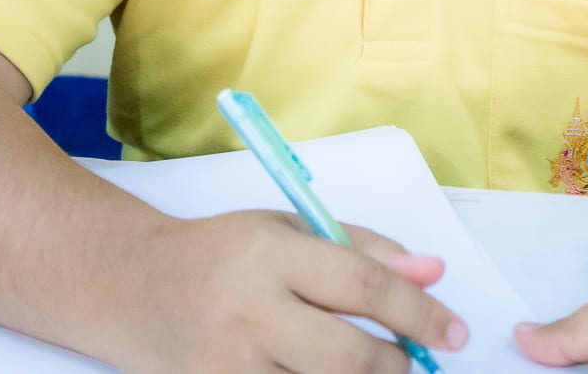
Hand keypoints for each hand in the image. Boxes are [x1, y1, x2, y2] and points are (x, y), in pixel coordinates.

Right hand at [117, 209, 468, 372]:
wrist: (132, 286)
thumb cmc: (223, 252)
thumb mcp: (290, 228)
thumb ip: (365, 249)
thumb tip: (433, 274)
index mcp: (272, 253)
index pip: (363, 285)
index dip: (420, 312)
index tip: (455, 330)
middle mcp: (250, 310)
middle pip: (347, 356)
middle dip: (397, 365)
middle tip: (414, 361)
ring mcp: (230, 364)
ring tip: (371, 367)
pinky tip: (319, 373)